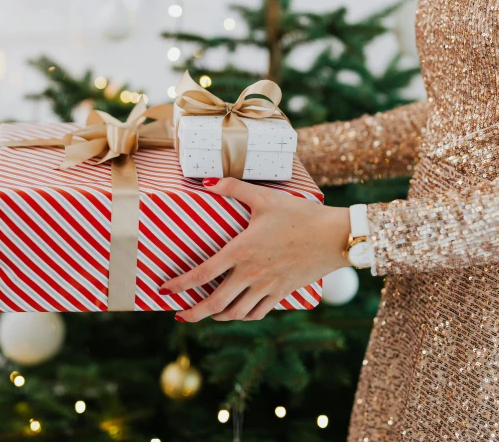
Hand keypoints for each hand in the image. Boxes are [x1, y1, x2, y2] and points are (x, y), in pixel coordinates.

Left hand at [161, 177, 351, 321]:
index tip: (164, 289)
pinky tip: (237, 312)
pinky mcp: (282, 293)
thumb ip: (234, 188)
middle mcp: (251, 273)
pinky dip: (243, 316)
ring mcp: (267, 286)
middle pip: (215, 304)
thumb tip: (207, 181)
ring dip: (217, 317)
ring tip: (207, 314)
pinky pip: (257, 313)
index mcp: (241, 251)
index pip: (202, 274)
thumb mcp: (265, 197)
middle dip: (193, 313)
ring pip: (235, 313)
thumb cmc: (300, 214)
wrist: (334, 236)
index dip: (180, 284)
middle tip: (179, 315)